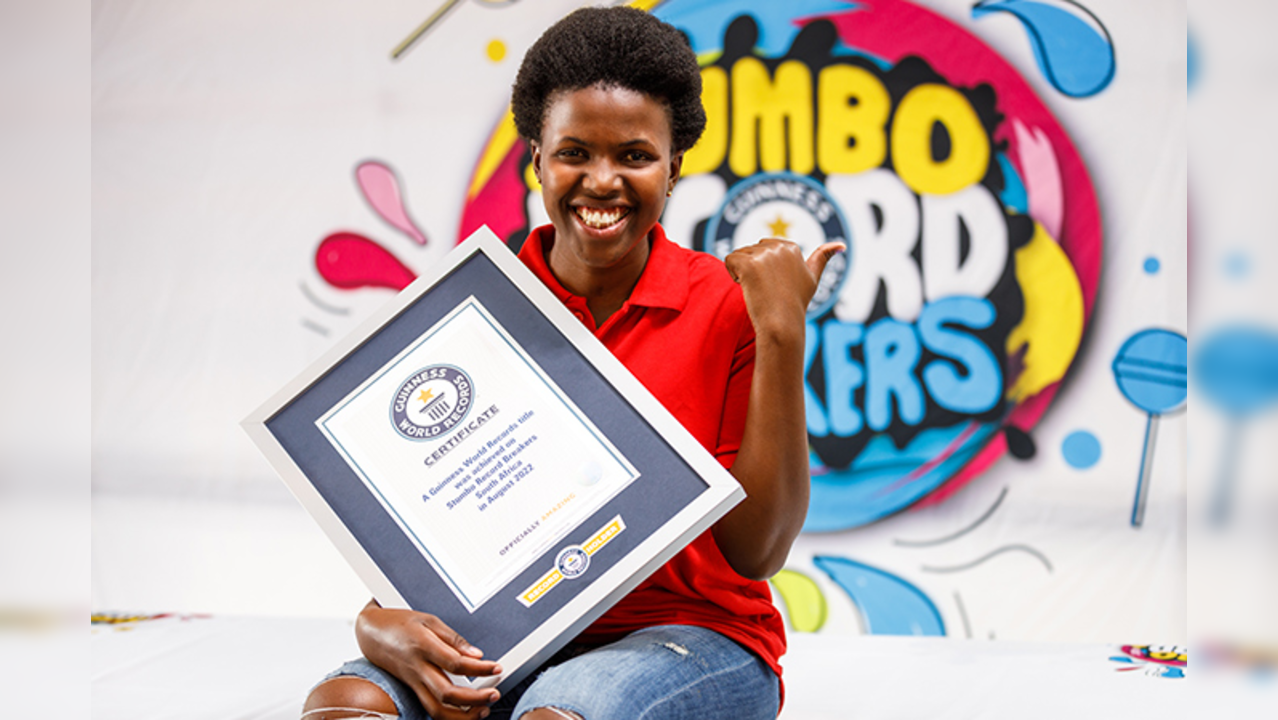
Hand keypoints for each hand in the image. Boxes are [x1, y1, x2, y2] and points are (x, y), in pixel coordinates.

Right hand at [356, 600, 502, 719]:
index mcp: (423, 646)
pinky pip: (430, 709)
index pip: (455, 663)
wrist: (370, 631)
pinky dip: (450, 716)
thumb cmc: (399, 622)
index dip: (479, 668)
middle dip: (474, 698)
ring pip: (436, 710)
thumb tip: (476, 654)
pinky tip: (465, 713)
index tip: (497, 667)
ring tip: (484, 709)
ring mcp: (413, 682)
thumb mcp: (428, 619)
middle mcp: (417, 668)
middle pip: (446, 693)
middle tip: (495, 694)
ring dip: (463, 716)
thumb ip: (453, 638)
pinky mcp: (411, 689)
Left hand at [724, 239, 845, 337]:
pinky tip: (746, 287)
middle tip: (766, 288)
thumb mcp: (812, 279)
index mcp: (791, 247)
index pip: (763, 248)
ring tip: (758, 289)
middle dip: (752, 268)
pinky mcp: (748, 264)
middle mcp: (778, 247)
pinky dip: (732, 274)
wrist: (782, 324)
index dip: (764, 268)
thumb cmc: (795, 304)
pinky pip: (729, 260)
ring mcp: (763, 255)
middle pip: (750, 251)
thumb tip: (841, 245)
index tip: (775, 284)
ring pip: (739, 255)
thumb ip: (823, 258)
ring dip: (742, 273)